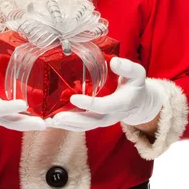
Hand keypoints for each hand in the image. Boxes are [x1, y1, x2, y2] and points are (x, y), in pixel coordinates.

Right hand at [0, 58, 45, 131]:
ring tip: (49, 123)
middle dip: (27, 123)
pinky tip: (48, 118)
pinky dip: (34, 121)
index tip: (23, 104)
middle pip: (11, 122)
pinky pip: (22, 122)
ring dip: (33, 125)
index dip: (9, 107)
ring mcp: (2, 119)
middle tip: (42, 123)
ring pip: (18, 125)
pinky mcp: (10, 118)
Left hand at [46, 57, 162, 131]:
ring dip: (67, 125)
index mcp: (121, 103)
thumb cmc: (135, 85)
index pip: (103, 106)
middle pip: (91, 121)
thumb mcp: (137, 74)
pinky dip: (68, 124)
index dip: (89, 103)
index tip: (73, 98)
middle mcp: (111, 116)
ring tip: (49, 122)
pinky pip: (82, 126)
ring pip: (84, 126)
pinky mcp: (96, 121)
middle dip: (73, 120)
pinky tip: (54, 121)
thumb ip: (127, 68)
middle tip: (56, 117)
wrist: (139, 103)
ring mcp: (103, 120)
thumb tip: (115, 62)